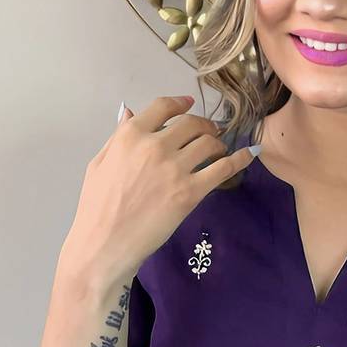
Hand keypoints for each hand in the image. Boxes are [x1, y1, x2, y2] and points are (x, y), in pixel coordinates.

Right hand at [62, 96, 255, 281]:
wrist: (105, 243)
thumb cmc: (97, 207)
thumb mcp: (99, 163)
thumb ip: (118, 136)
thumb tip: (130, 112)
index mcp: (131, 136)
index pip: (163, 107)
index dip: (180, 103)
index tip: (189, 104)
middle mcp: (155, 146)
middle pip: (191, 123)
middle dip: (203, 125)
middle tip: (209, 132)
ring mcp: (175, 169)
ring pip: (209, 142)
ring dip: (218, 142)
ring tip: (219, 149)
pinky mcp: (191, 192)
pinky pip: (224, 168)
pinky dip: (240, 158)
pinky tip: (250, 153)